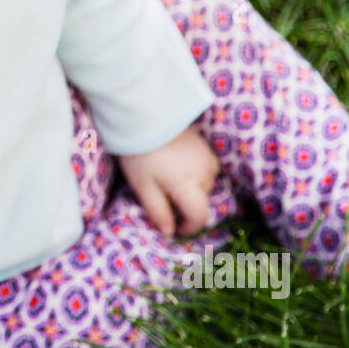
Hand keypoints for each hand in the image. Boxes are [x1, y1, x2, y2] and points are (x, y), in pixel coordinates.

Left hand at [117, 123, 220, 237]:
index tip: (176, 229)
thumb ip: (158, 211)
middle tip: (163, 197)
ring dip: (191, 189)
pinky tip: (178, 165)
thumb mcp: (142, 186)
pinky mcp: (208, 147)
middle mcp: (204, 174)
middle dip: (185, 206)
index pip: (200, 216)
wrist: (146, 114)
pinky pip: (207, 170)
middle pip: (201, 201)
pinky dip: (195, 174)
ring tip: (168, 177)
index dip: (189, 228)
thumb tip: (169, 232)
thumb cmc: (140, 153)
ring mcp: (209, 159)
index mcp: (187, 185)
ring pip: (205, 186)